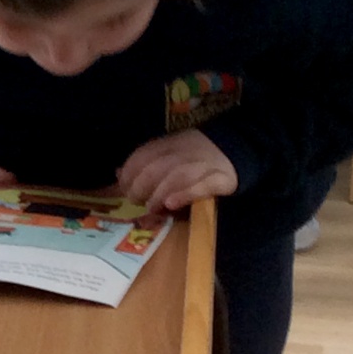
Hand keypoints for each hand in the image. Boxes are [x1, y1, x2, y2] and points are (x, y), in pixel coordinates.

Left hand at [116, 130, 237, 212]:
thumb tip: (118, 174)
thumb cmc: (192, 157)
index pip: (141, 157)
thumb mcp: (167, 154)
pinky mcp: (221, 178)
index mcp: (168, 144)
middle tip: (138, 202)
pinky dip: (184, 195)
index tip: (125, 190)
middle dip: (141, 187)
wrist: (234, 148)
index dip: (128, 175)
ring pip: (177, 176)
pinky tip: (171, 204)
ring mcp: (203, 164)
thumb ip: (144, 164)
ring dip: (159, 194)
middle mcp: (184, 152)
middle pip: (155, 168)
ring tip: (153, 208)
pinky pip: (202, 186)